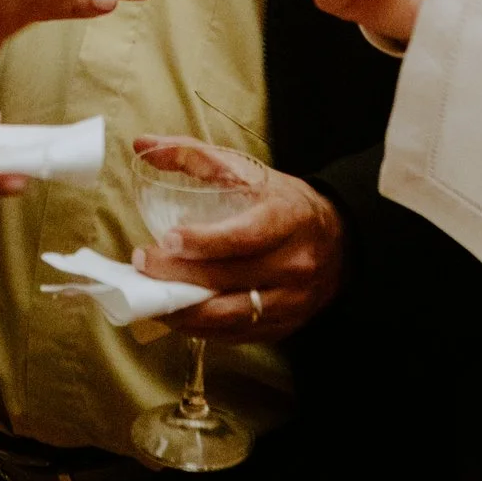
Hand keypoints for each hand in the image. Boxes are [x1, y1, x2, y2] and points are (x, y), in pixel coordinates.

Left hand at [130, 137, 344, 340]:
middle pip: (228, 279)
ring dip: (184, 311)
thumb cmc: (283, 203)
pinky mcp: (285, 326)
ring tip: (151, 296)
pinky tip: (177, 314)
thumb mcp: (248, 171)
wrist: (338, 240)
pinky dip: (202, 328)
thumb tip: (143, 145)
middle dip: (177, 275)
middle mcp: (294, 263)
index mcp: (287, 218)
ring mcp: (291, 299)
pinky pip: (237, 335)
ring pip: (230, 316)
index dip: (202, 242)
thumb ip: (193, 155)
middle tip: (143, 264)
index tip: (166, 240)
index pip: (244, 237)